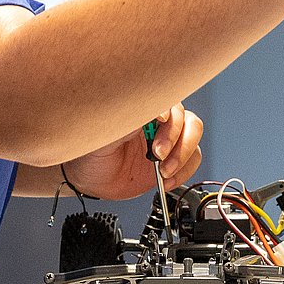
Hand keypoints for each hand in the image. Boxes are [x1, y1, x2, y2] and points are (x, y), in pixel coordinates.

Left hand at [58, 103, 203, 200]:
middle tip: (158, 153)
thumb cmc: (91, 153)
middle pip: (187, 119)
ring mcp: (167, 142)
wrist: (91, 181)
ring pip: (193, 138)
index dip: (168, 112)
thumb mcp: (104, 135)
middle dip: (176, 138)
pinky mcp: (172, 162)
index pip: (168, 102)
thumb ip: (126, 121)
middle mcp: (159, 123)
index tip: (160, 121)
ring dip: (182, 156)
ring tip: (163, 171)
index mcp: (143, 110)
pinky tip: (166, 180)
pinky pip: (191, 161)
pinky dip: (184, 172)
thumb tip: (149, 110)